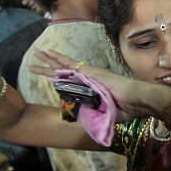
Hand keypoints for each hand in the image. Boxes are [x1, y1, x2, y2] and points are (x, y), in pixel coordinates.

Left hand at [29, 49, 165, 121]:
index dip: (60, 82)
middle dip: (48, 68)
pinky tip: (47, 53)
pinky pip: (68, 63)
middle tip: (35, 63)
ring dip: (48, 60)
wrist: (135, 99)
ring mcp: (87, 74)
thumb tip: (73, 117)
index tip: (52, 80)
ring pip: (63, 65)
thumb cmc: (125, 109)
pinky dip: (57, 58)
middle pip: (63, 72)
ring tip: (36, 53)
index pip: (71, 84)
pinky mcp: (88, 71)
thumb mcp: (103, 114)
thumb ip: (89, 114)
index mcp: (91, 89)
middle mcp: (87, 79)